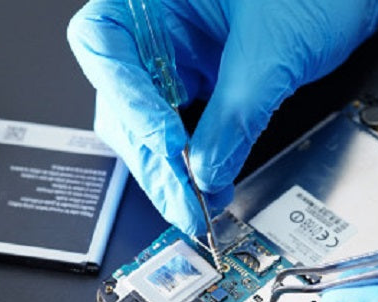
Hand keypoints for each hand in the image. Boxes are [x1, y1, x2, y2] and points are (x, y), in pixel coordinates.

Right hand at [68, 0, 377, 234]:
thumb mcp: (273, 50)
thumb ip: (234, 116)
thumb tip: (205, 174)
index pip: (104, 43)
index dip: (128, 97)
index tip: (166, 140)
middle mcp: (155, 21)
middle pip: (122, 93)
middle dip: (152, 153)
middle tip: (181, 198)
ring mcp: (174, 51)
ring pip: (146, 118)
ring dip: (167, 168)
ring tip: (192, 205)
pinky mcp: (199, 77)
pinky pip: (179, 123)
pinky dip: (189, 158)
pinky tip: (202, 185)